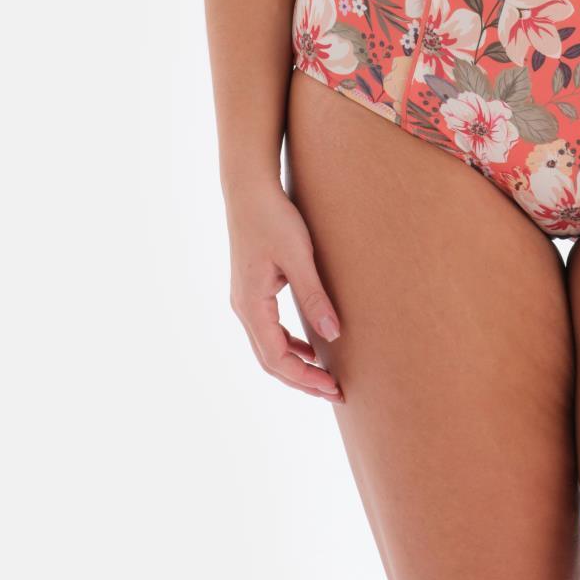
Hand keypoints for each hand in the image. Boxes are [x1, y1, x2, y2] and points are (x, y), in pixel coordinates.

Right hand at [227, 177, 344, 402]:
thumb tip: (333, 334)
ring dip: (296, 363)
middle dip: (302, 379)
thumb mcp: (298, 256)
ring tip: (325, 375)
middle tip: (335, 391)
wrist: (249, 188)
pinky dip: (290, 344)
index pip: (277, 359)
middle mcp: (244, 308)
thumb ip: (314, 295)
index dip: (305, 378)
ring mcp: (246, 299)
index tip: (333, 387)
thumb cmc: (274, 218)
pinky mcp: (252, 289)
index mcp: (252, 305)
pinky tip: (311, 343)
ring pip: (268, 347)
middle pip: (270, 360)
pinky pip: (269, 329)